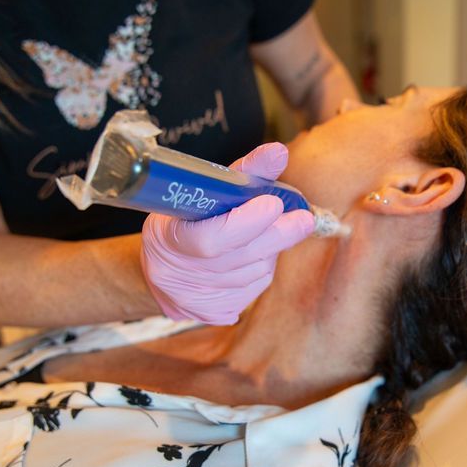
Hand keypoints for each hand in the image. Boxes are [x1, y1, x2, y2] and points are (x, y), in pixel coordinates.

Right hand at [140, 143, 314, 324]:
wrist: (163, 269)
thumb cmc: (184, 218)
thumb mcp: (199, 191)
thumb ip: (240, 176)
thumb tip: (278, 153)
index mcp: (166, 239)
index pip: (212, 238)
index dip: (247, 222)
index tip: (274, 203)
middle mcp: (178, 276)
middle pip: (242, 257)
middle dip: (278, 234)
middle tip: (303, 219)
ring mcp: (196, 300)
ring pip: (254, 272)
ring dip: (270, 249)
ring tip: (270, 230)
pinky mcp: (215, 314)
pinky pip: (254, 287)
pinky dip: (262, 266)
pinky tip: (255, 253)